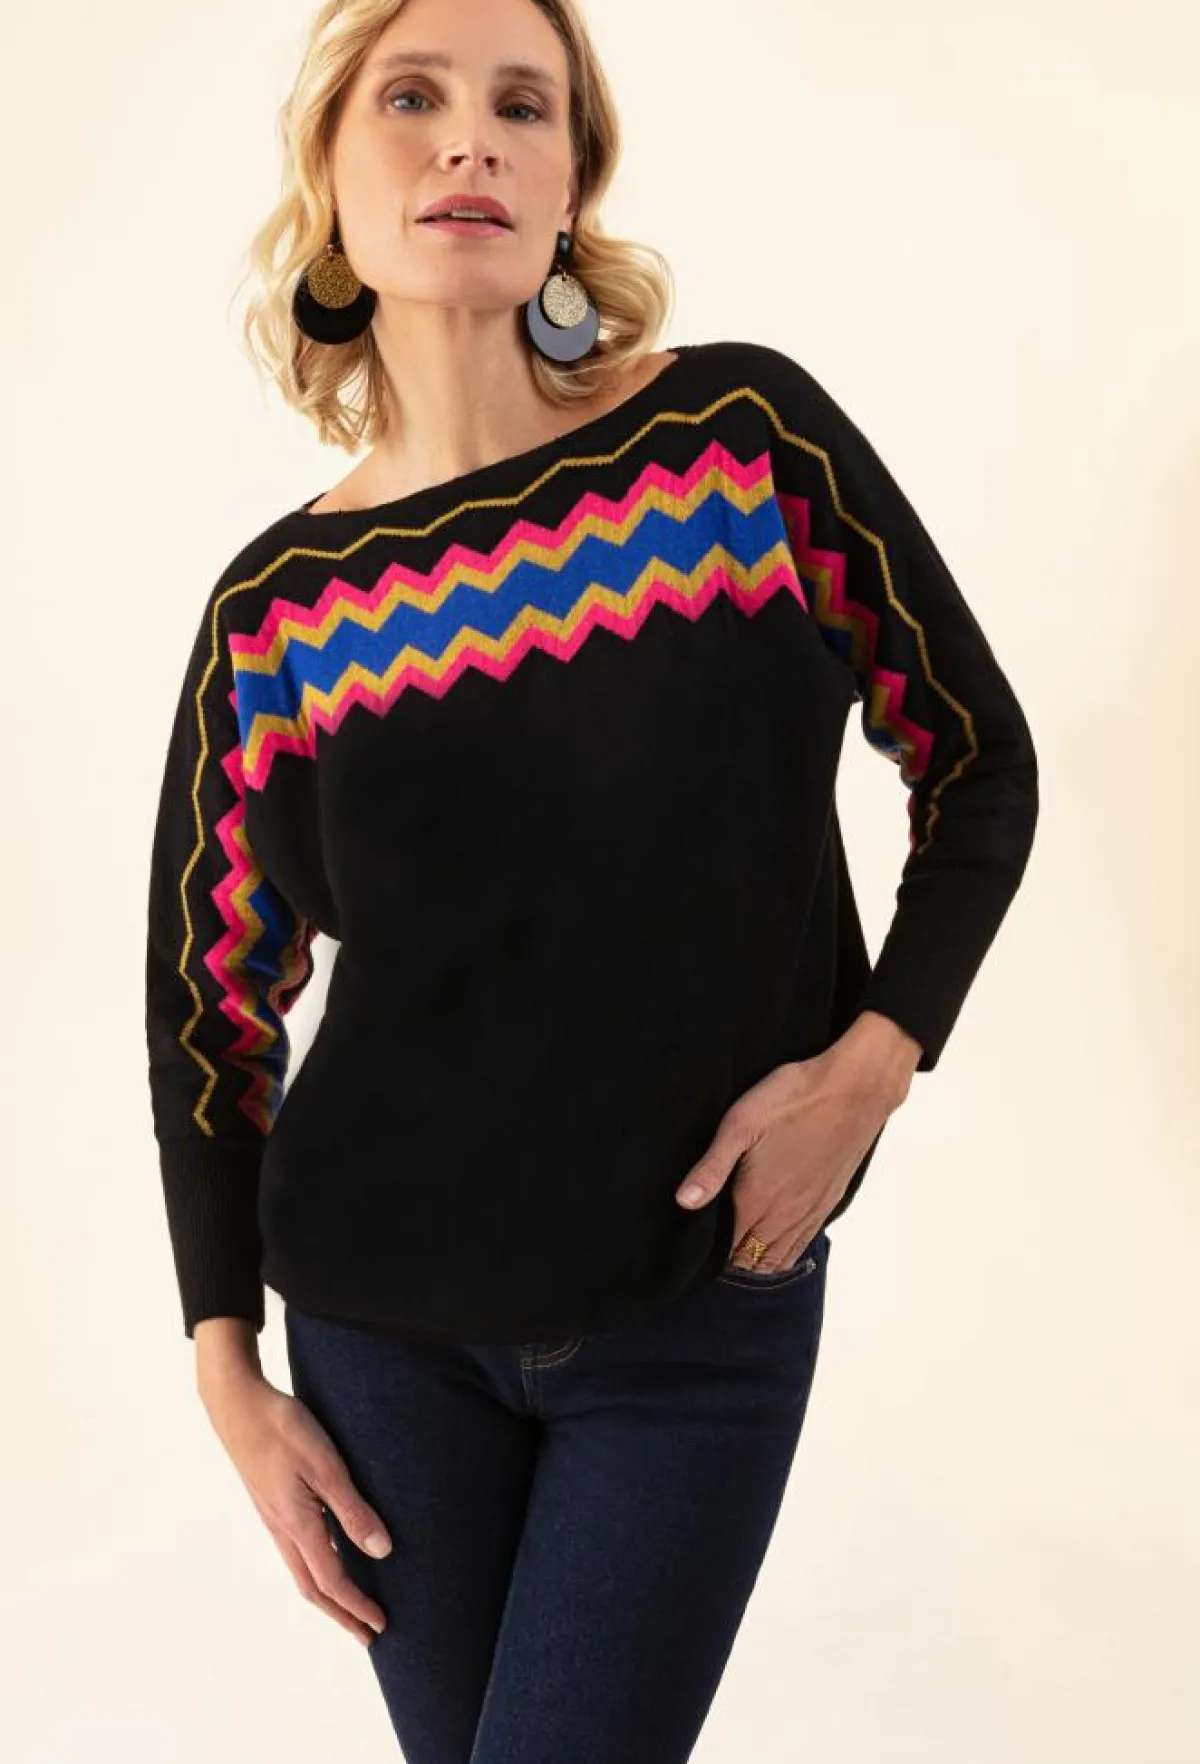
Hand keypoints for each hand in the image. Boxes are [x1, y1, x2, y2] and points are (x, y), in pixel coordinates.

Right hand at [198, 1363, 391, 1647]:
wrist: (237, 1404)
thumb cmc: (282, 1429)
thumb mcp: (326, 1467)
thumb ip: (353, 1510)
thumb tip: (381, 1553)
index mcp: (297, 1525)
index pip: (332, 1582)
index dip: (357, 1606)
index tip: (380, 1626)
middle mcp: (283, 1530)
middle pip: (313, 1588)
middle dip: (342, 1614)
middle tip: (369, 1634)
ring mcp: (274, 1518)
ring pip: (303, 1571)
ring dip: (330, 1594)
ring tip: (352, 1604)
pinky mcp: (272, 1504)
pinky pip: (297, 1550)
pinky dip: (318, 1568)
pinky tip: (331, 1555)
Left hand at [674, 1048, 898, 1269]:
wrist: (855, 1089)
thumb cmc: (794, 1099)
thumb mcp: (740, 1124)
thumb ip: (712, 1167)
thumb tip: (684, 1203)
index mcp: (757, 1199)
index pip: (728, 1248)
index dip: (710, 1250)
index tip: (697, 1243)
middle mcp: (785, 1214)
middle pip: (752, 1257)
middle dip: (731, 1257)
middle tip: (713, 1244)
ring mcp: (811, 1210)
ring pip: (779, 1257)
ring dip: (758, 1257)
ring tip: (739, 1247)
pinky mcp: (829, 1201)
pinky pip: (804, 1244)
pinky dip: (786, 1252)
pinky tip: (776, 1241)